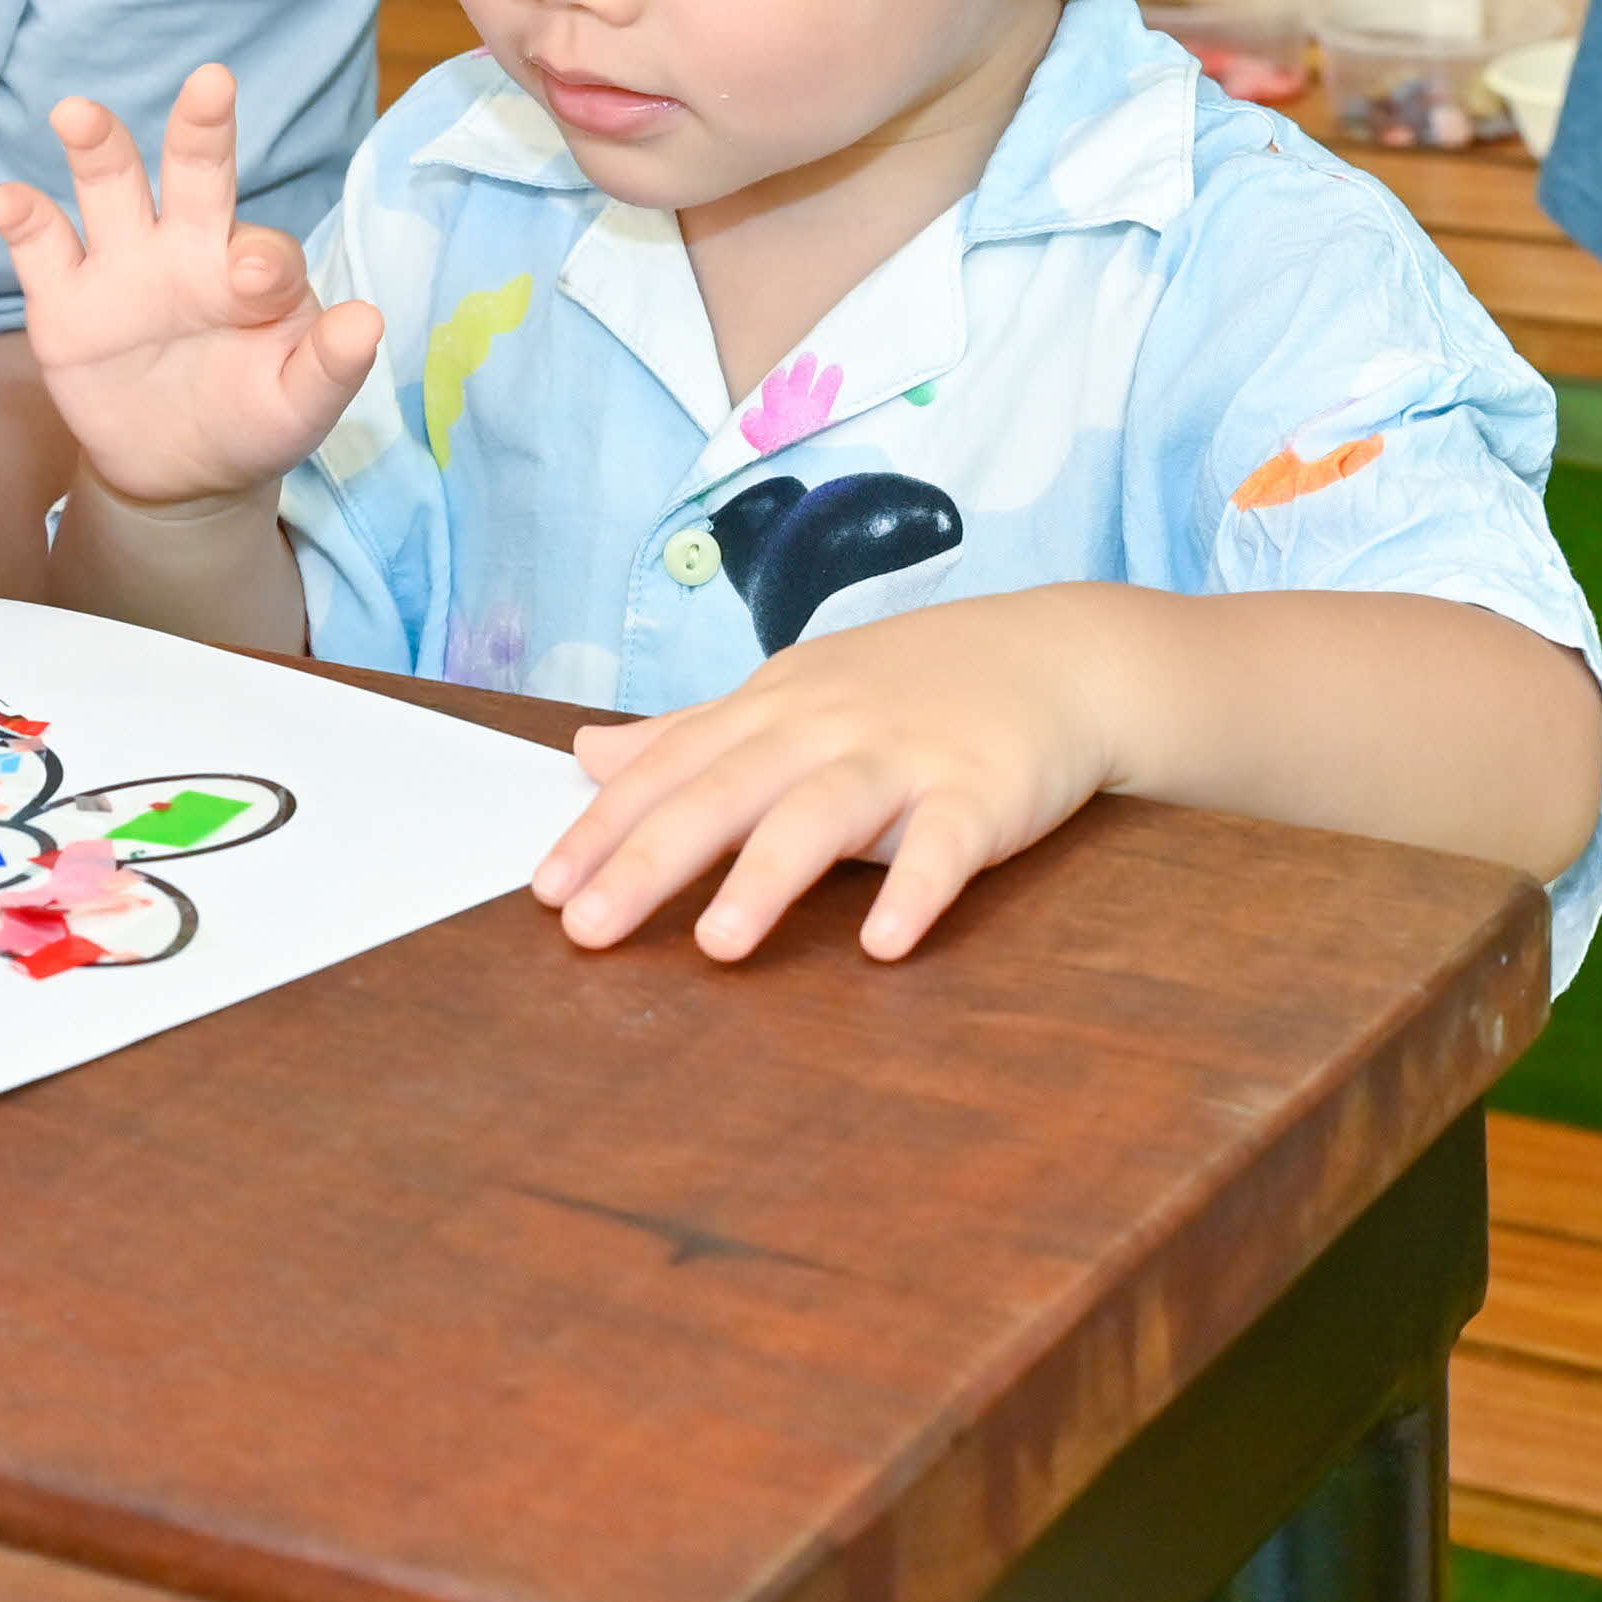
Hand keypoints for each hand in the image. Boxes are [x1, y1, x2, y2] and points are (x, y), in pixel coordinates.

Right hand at [0, 63, 381, 506]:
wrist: (177, 470)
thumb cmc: (252, 421)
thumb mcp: (297, 406)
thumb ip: (330, 367)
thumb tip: (369, 321)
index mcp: (250, 269)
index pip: (262, 247)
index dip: (261, 260)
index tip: (254, 281)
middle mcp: (187, 247)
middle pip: (196, 175)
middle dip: (202, 131)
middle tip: (213, 84)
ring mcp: (123, 263)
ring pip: (111, 186)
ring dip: (98, 145)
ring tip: (77, 114)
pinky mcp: (63, 297)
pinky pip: (41, 244)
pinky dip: (20, 216)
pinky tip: (0, 200)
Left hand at [535, 593, 1123, 962]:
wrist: (1056, 655)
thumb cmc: (908, 687)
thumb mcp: (789, 697)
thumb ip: (688, 733)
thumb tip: (585, 752)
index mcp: (770, 710)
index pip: (670, 768)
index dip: (605, 828)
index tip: (546, 891)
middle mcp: (824, 727)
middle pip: (724, 792)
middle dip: (650, 860)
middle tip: (588, 931)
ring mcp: (905, 756)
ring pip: (823, 814)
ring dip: (769, 877)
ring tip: (719, 946)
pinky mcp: (982, 791)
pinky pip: (947, 844)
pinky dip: (917, 888)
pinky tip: (885, 943)